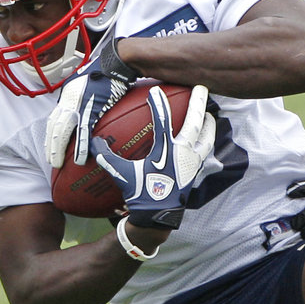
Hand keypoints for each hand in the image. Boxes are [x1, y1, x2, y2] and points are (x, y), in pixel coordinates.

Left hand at [45, 25, 136, 167]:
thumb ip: (85, 95)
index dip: (51, 134)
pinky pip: (82, 132)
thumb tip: (89, 104)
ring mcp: (78, 105)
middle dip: (51, 146)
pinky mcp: (91, 109)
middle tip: (51, 161)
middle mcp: (68, 100)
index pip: (54, 118)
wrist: (116, 62)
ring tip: (58, 164)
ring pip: (63, 131)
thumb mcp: (89, 83)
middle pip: (54, 127)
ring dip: (59, 150)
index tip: (51, 147)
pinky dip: (80, 147)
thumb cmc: (107, 71)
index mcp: (67, 95)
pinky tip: (79, 158)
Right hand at [91, 85, 215, 229]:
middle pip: (194, 123)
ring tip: (210, 112)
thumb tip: (94, 141)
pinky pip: (204, 149)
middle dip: (198, 103)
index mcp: (165, 152)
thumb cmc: (140, 193)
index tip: (155, 90)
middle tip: (201, 87)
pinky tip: (205, 136)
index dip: (158, 105)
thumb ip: (107, 156)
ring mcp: (192, 162)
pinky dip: (206, 139)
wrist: (158, 216)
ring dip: (208, 123)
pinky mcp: (195, 170)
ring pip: (206, 137)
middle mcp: (183, 154)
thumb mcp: (122, 174)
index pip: (162, 122)